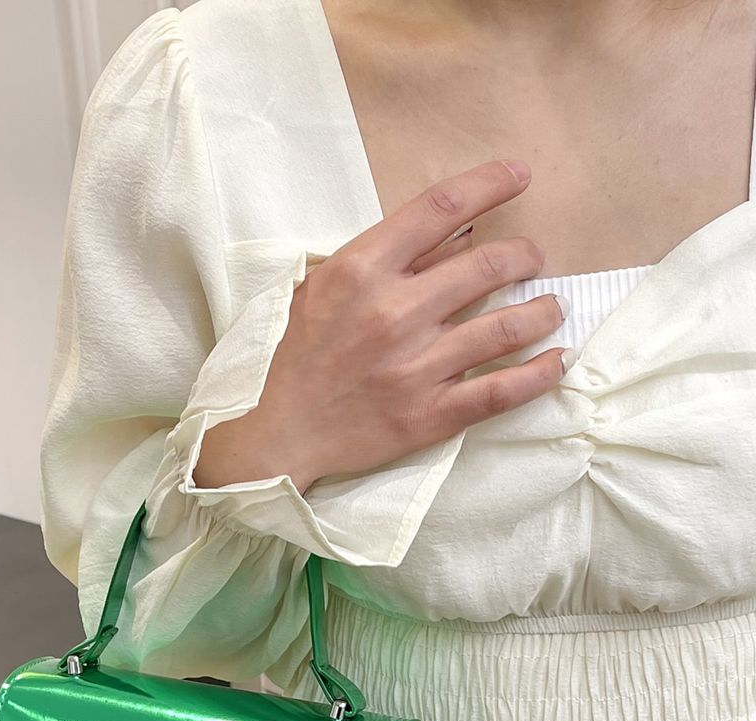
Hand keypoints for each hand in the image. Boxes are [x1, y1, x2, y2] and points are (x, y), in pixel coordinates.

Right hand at [199, 159, 569, 495]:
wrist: (276, 433)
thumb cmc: (295, 356)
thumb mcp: (322, 288)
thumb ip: (382, 258)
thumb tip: (454, 235)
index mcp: (362, 271)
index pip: (440, 209)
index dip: (490, 184)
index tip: (519, 175)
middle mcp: (395, 313)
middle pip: (488, 265)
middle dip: (524, 255)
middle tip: (532, 258)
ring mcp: (416, 367)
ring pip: (507, 326)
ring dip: (541, 310)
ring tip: (550, 306)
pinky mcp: (430, 415)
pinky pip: (502, 390)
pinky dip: (539, 374)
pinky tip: (556, 361)